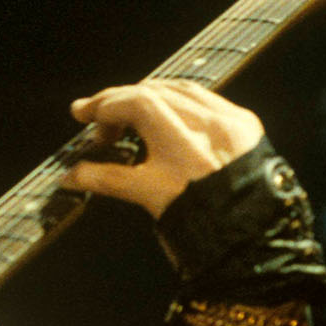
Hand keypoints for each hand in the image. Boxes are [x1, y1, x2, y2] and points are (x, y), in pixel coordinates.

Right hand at [62, 80, 264, 217]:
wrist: (253, 236)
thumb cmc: (203, 221)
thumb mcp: (148, 199)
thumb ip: (107, 179)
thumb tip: (72, 175)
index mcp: (184, 147)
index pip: (137, 105)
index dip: (104, 108)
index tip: (82, 116)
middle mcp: (209, 128)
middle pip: (153, 93)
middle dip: (116, 100)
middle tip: (95, 116)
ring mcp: (230, 123)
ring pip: (178, 89)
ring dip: (144, 94)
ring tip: (124, 112)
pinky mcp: (245, 124)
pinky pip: (204, 96)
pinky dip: (175, 97)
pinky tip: (161, 108)